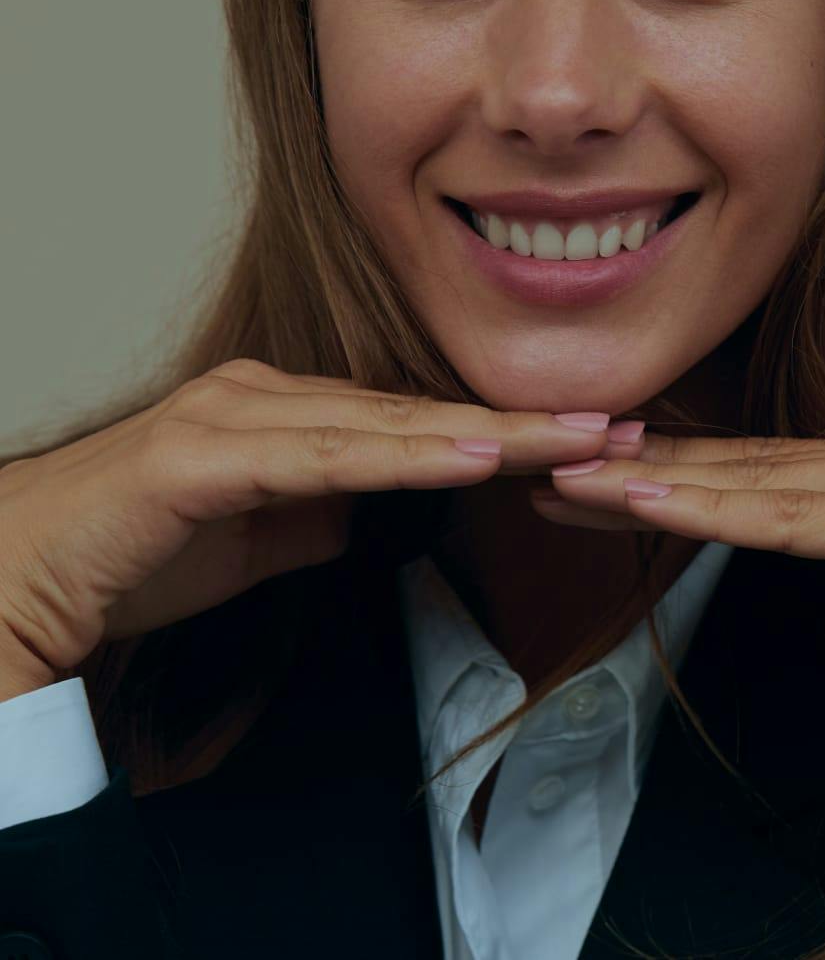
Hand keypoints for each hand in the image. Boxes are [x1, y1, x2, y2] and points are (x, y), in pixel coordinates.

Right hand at [0, 357, 640, 697]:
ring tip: (582, 435)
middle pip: (422, 410)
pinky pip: (325, 456)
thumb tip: (374, 509)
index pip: (421, 420)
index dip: (509, 430)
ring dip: (491, 431)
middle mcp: (275, 394)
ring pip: (387, 424)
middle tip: (624, 423)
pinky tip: (473, 456)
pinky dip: (405, 457)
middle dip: (529, 422)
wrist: (28, 573)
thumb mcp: (266, 534)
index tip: (590, 439)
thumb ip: (323, 509)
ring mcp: (240, 414)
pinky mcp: (206, 453)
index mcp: (295, 410)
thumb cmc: (144, 550)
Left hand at [529, 426, 824, 709]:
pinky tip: (645, 503)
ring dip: (653, 481)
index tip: (602, 486)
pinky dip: (713, 510)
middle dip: (640, 470)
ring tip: (566, 479)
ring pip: (753, 481)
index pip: (761, 479)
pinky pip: (796, 518)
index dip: (678, 481)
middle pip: (740, 467)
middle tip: (551, 464)